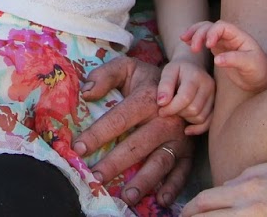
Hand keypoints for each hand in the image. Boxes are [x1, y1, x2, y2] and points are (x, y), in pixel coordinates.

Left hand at [75, 55, 192, 208]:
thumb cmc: (147, 79)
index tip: (78, 149)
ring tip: (126, 196)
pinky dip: (173, 187)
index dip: (98, 134)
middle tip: (95, 178)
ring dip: (144, 181)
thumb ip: (106, 75)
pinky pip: (182, 171)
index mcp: (147, 98)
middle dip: (115, 163)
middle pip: (137, 145)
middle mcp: (164, 120)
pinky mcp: (188, 151)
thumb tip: (86, 92)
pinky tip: (160, 200)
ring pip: (160, 162)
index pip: (119, 119)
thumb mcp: (127, 67)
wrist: (183, 83)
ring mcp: (178, 137)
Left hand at [156, 55, 214, 130]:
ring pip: (200, 117)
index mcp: (195, 76)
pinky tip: (187, 129)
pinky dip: (197, 128)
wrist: (193, 66)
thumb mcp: (168, 71)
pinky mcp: (215, 105)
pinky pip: (208, 123)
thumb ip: (164, 85)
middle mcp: (208, 86)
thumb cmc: (178, 69)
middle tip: (169, 109)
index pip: (185, 98)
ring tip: (178, 110)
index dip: (171, 108)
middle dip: (178, 113)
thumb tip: (162, 103)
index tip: (161, 110)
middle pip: (193, 109)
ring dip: (186, 118)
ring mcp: (214, 96)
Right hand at [185, 19, 266, 90]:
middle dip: (200, 34)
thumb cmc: (259, 70)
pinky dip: (194, 38)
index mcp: (239, 36)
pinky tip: (185, 41)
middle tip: (194, 49)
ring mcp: (222, 41)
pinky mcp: (217, 49)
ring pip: (204, 30)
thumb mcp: (250, 65)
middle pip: (210, 26)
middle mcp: (229, 36)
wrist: (261, 77)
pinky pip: (203, 39)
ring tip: (184, 41)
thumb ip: (234, 60)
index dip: (212, 33)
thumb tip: (216, 60)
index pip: (222, 27)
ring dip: (194, 33)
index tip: (208, 46)